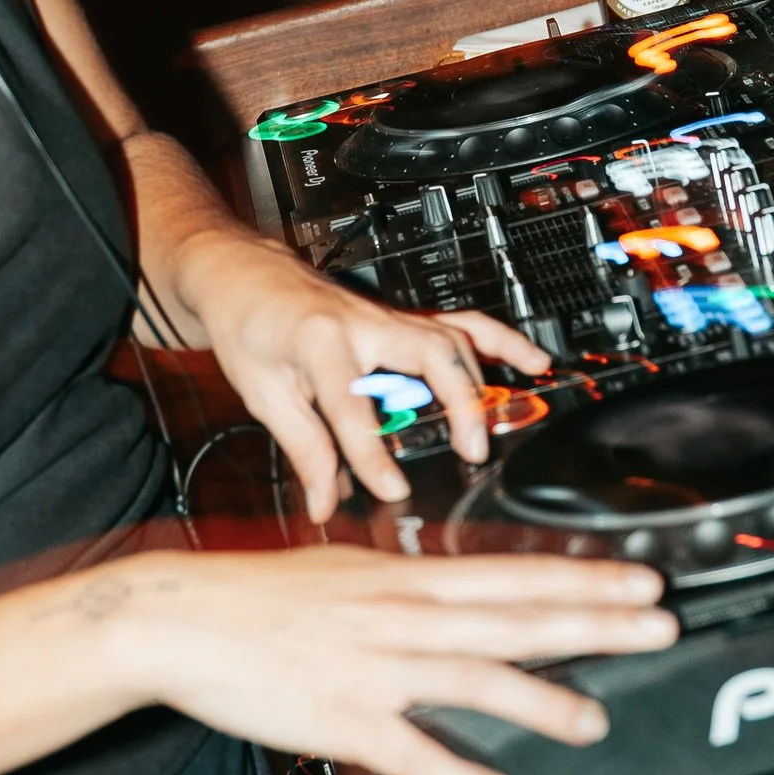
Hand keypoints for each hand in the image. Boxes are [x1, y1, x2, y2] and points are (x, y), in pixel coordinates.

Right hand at [78, 543, 676, 774]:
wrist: (181, 618)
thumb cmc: (259, 597)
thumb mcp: (347, 569)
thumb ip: (408, 584)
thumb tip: (460, 590)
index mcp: (406, 579)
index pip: (514, 575)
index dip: (583, 578)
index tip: (641, 580)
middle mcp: (402, 616)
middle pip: (516, 618)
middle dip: (595, 623)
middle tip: (659, 626)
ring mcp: (375, 668)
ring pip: (476, 679)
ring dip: (542, 698)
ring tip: (595, 718)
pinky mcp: (343, 718)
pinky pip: (412, 752)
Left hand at [177, 231, 547, 521]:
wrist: (244, 275)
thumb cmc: (249, 324)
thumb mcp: (264, 393)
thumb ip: (304, 449)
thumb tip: (326, 499)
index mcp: (320, 339)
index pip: (354, 406)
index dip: (372, 454)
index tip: (390, 489)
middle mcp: (362, 322)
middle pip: (428, 355)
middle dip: (457, 402)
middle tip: (471, 450)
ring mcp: (386, 317)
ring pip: (450, 337)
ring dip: (483, 377)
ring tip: (511, 415)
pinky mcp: (398, 319)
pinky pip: (458, 324)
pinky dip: (498, 341)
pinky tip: (529, 360)